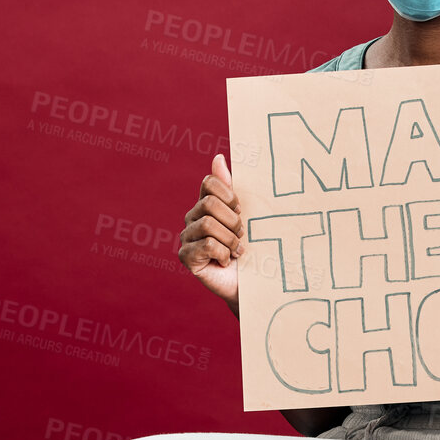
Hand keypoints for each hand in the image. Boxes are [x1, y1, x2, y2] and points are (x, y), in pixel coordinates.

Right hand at [178, 153, 243, 307]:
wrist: (252, 283)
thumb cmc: (251, 248)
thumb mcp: (245, 215)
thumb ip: (229, 187)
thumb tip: (218, 157)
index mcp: (205, 204)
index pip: (210, 183)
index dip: (229, 195)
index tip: (241, 211)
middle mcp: (192, 218)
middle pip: (210, 204)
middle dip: (232, 221)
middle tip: (242, 236)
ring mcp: (187, 238)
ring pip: (209, 225)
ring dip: (230, 240)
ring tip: (237, 252)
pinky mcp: (186, 257)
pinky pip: (206, 245)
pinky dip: (223, 254)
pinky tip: (226, 262)